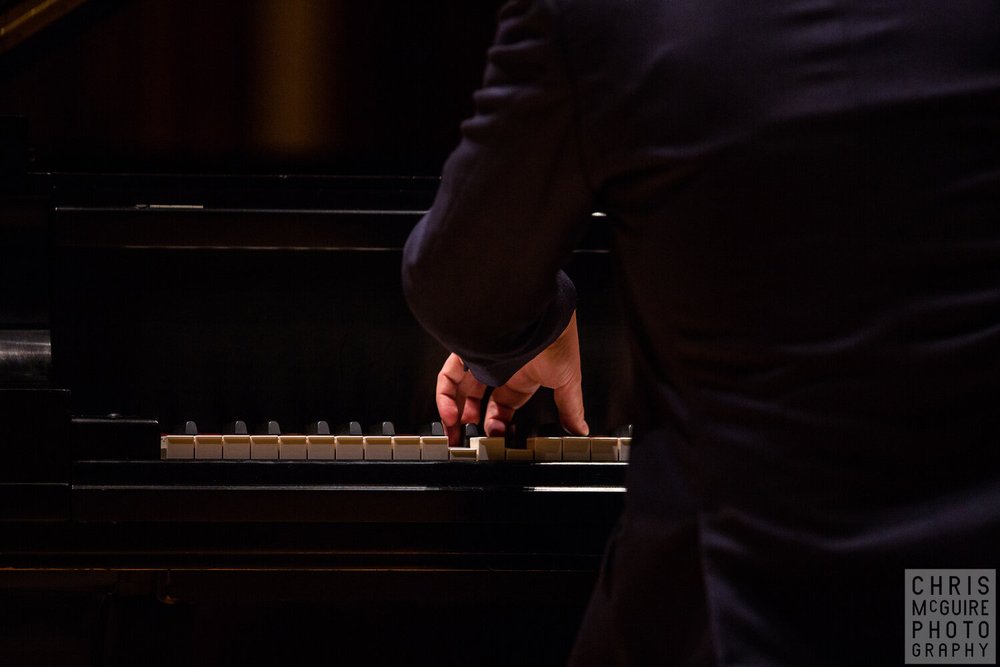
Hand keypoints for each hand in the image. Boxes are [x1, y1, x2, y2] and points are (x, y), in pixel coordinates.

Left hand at [435, 312, 587, 444]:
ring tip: (453, 434)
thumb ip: (571, 407)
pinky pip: (449, 377)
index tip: (497, 439)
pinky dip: (445, 397)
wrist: (541, 316)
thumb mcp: (568, 381)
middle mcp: (501, 369)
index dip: (498, 424)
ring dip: (454, 414)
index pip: (504, 406)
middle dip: (471, 423)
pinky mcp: (467, 352)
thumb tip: (581, 429)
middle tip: (465, 442)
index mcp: (524, 377)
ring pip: (460, 391)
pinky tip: (450, 414)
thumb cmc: (558, 340)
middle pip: (478, 401)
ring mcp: (482, 360)